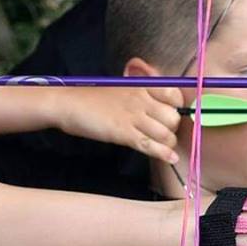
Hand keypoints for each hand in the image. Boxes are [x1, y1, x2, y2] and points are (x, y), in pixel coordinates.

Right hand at [58, 86, 182, 162]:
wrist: (67, 104)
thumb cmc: (92, 98)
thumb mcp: (121, 87)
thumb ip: (142, 89)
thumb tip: (159, 92)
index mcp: (141, 85)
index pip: (174, 94)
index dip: (179, 107)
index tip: (174, 115)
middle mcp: (140, 99)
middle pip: (173, 117)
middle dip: (173, 129)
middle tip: (164, 133)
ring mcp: (132, 117)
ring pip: (165, 133)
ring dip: (168, 144)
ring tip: (163, 147)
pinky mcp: (123, 133)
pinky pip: (150, 145)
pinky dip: (163, 154)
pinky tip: (171, 159)